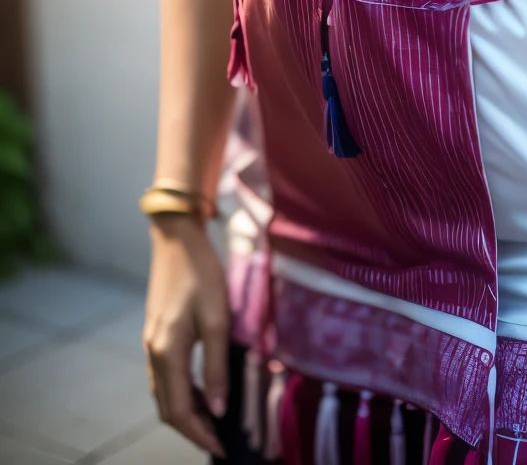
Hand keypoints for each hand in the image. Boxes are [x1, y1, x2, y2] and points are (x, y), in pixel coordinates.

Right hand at [144, 215, 228, 455]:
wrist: (176, 238)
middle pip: (166, 407)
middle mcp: (153, 353)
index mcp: (167, 353)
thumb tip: (218, 408)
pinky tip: (200, 389)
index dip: (199, 434)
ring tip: (212, 419)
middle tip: (218, 439)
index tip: (221, 448)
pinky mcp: (155, 333)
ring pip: (163, 393)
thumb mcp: (217, 319)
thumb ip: (216, 366)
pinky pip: (163, 376)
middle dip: (191, 428)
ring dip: (185, 412)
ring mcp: (151, 343)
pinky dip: (180, 392)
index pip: (179, 410)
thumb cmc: (201, 273)